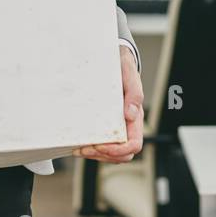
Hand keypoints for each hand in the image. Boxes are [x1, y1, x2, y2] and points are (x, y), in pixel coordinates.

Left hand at [74, 46, 144, 163]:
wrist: (115, 61)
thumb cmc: (123, 67)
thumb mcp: (129, 74)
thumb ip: (134, 92)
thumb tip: (130, 114)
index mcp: (135, 117)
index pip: (134, 144)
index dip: (119, 150)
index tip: (102, 145)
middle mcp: (127, 126)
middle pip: (122, 155)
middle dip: (104, 155)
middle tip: (86, 148)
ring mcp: (116, 127)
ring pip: (112, 154)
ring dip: (96, 155)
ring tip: (80, 149)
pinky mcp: (106, 126)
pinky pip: (102, 147)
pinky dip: (91, 150)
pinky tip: (80, 144)